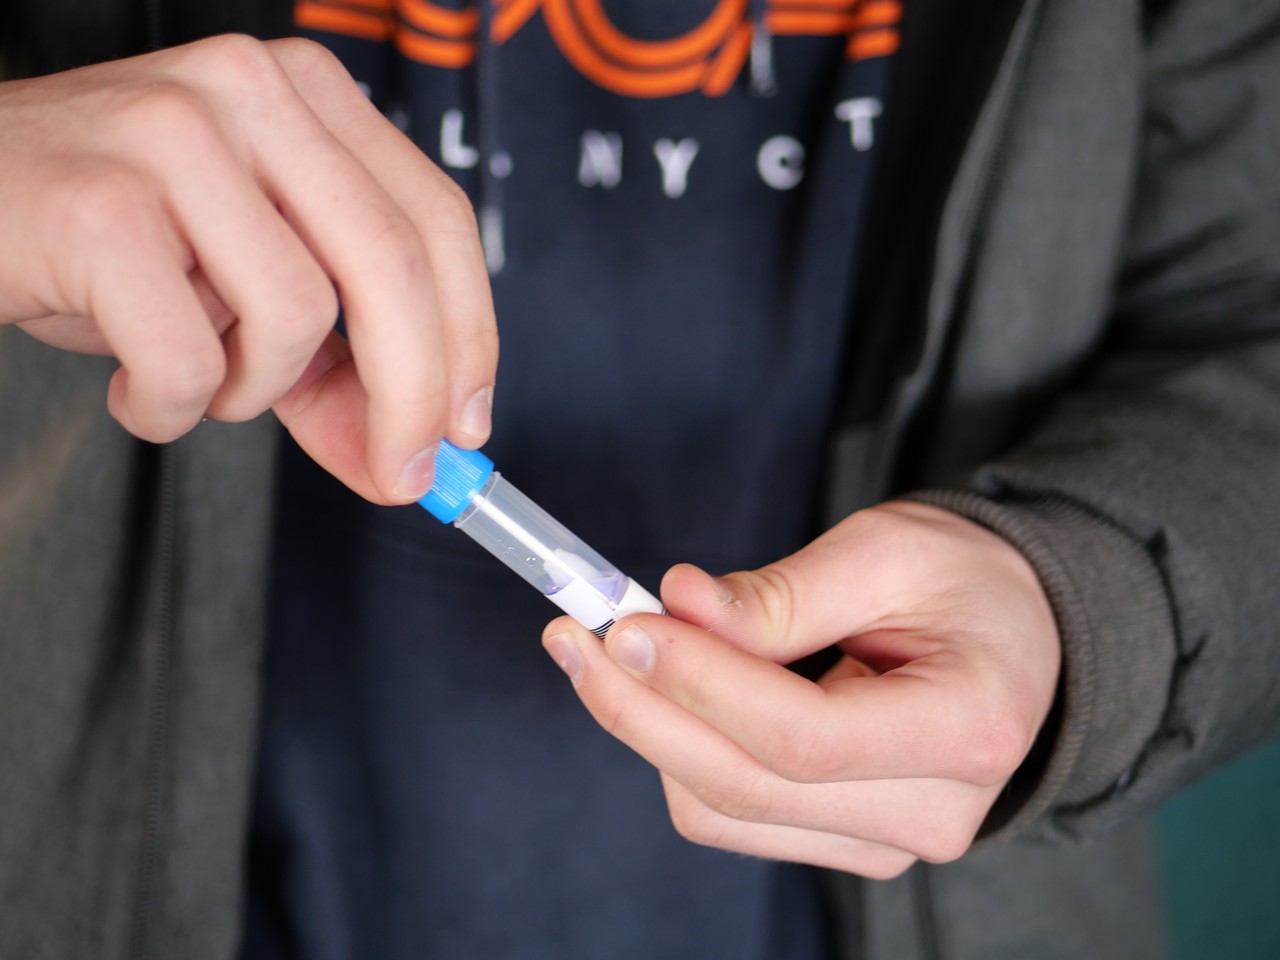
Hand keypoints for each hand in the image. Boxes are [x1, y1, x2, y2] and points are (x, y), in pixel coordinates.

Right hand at [0, 35, 496, 502]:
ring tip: (190, 375)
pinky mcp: (100, 201)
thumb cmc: (107, 239)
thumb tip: (406, 463)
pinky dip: (169, 405)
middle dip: (411, 397)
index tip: (466, 429)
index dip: (469, 338)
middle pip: (392, 267)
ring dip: (250, 390)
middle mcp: (253, 93)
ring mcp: (175, 134)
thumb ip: (333, 368)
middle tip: (400, 474)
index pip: (437, 222)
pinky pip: (189, 356)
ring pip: (294, 318)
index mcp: (310, 96)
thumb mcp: (243, 290)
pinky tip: (133, 385)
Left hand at [541, 502, 1060, 877]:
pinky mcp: (845, 841)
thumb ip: (781, 593)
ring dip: (650, 729)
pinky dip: (680, 751)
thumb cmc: (964, 582)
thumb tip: (677, 605)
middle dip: (643, 709)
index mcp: (965, 728)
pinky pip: (731, 814)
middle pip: (747, 786)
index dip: (701, 682)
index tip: (625, 625)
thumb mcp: (888, 552)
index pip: (804, 736)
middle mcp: (932, 812)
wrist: (1015, 637)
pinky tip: (666, 689)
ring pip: (722, 810)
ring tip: (617, 647)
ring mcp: (887, 842)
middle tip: (578, 634)